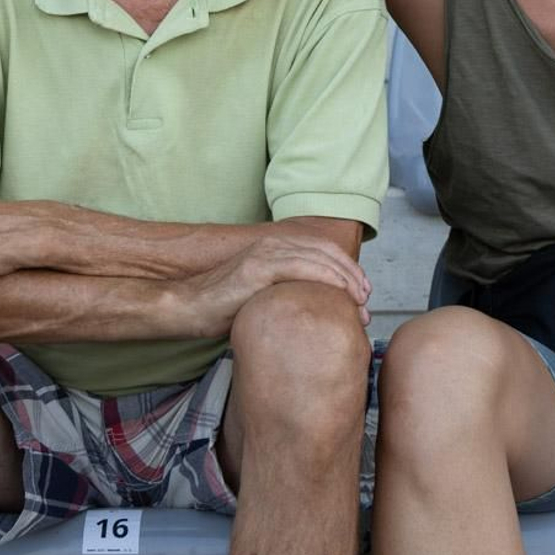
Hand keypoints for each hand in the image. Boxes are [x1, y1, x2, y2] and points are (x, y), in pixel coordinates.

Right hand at [178, 235, 371, 336]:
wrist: (187, 308)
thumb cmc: (221, 307)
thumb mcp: (262, 296)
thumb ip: (286, 293)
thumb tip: (313, 311)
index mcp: (275, 247)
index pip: (322, 250)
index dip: (347, 268)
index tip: (363, 291)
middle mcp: (273, 244)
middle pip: (326, 251)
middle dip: (352, 274)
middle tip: (367, 299)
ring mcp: (265, 253)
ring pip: (319, 258)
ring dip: (345, 279)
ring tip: (360, 301)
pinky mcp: (257, 268)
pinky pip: (301, 268)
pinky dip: (326, 278)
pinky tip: (341, 293)